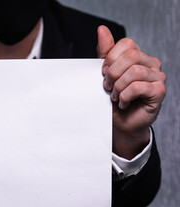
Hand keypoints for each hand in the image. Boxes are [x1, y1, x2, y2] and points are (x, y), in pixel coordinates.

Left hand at [97, 26, 165, 158]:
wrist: (120, 122)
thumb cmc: (114, 99)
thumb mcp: (105, 74)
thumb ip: (105, 53)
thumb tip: (102, 30)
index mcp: (138, 57)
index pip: (126, 44)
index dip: (110, 58)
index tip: (103, 73)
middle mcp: (151, 64)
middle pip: (131, 56)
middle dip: (113, 73)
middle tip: (107, 87)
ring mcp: (157, 77)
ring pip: (134, 72)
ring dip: (118, 87)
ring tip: (115, 96)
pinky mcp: (158, 92)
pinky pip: (138, 87)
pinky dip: (125, 96)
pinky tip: (123, 103)